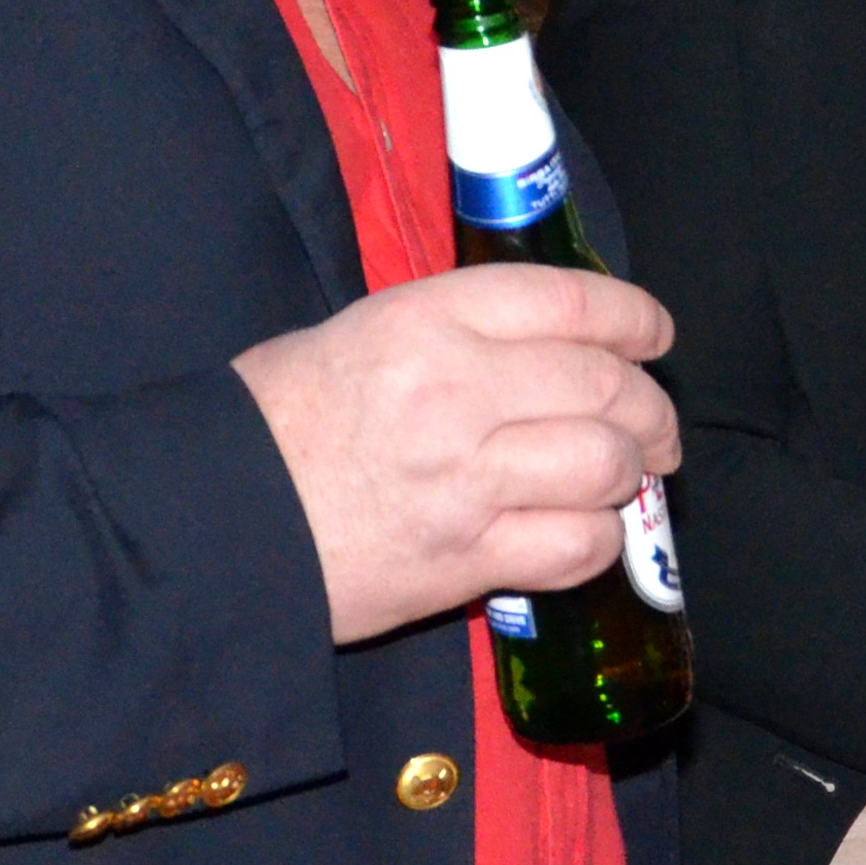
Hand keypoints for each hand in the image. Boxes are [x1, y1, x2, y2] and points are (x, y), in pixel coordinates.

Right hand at [232, 263, 679, 642]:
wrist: (209, 523)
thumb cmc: (272, 423)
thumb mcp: (360, 335)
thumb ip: (455, 331)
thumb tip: (541, 347)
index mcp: (429, 320)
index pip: (572, 303)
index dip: (634, 318)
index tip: (656, 335)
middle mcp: (458, 391)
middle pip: (605, 385)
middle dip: (649, 409)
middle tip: (655, 429)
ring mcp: (466, 479)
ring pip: (606, 465)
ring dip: (632, 474)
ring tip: (626, 481)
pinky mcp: (463, 561)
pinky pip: (574, 547)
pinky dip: (598, 541)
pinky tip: (586, 534)